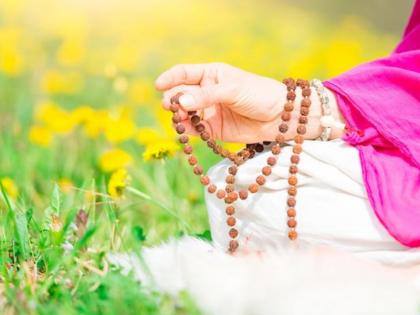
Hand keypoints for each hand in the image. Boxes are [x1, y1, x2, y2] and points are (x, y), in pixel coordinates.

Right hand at [155, 63, 340, 142]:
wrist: (280, 116)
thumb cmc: (259, 94)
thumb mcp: (232, 89)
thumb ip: (206, 96)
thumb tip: (180, 101)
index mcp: (211, 75)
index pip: (184, 73)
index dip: (169, 78)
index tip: (159, 86)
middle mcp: (207, 93)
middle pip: (181, 95)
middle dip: (174, 100)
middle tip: (172, 107)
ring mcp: (209, 112)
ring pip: (185, 114)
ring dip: (179, 117)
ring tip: (179, 119)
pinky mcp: (214, 130)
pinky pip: (195, 131)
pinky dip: (188, 131)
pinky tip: (186, 130)